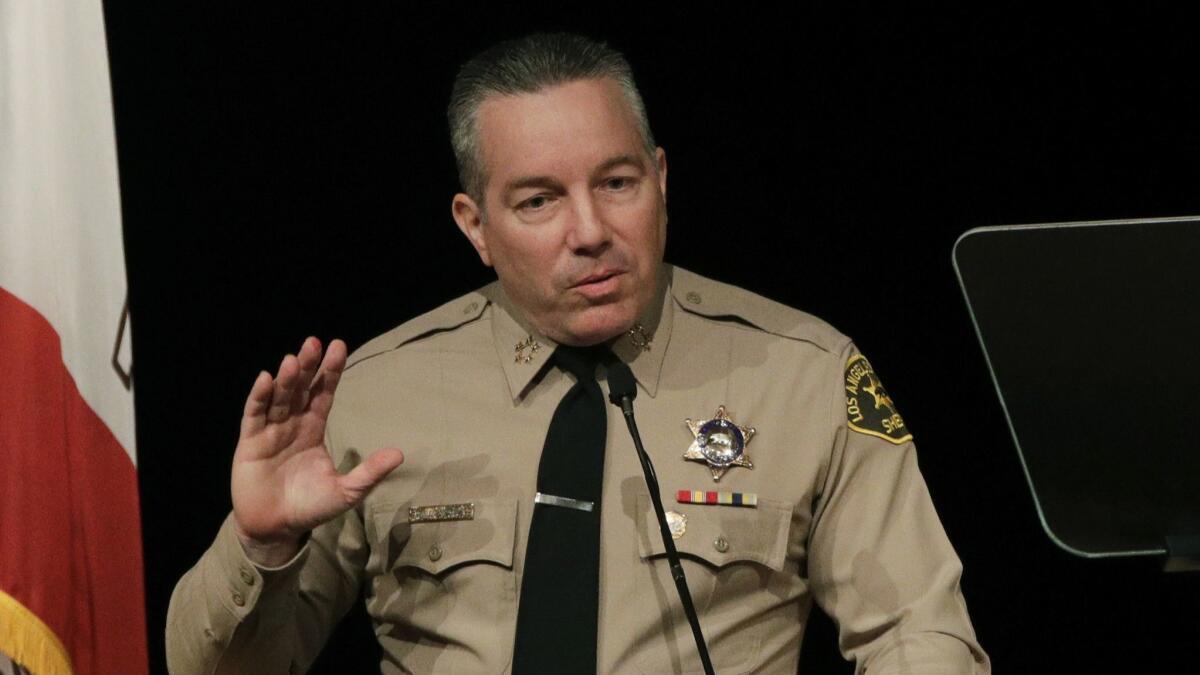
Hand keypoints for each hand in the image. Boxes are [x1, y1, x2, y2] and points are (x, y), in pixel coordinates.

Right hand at [231, 337, 403, 565]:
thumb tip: (400, 454)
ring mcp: (270, 431)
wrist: (276, 528)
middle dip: (307, 366)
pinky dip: (259, 397)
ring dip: (285, 379)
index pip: (323, 394)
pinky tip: (266, 379)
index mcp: (314, 429)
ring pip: (279, 398)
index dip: (330, 372)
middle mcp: (292, 424)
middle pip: (300, 389)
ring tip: (293, 359)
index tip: (338, 347)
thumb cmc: (310, 507)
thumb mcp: (346, 491)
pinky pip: (254, 415)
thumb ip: (369, 473)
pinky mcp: (249, 443)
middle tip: (314, 342)